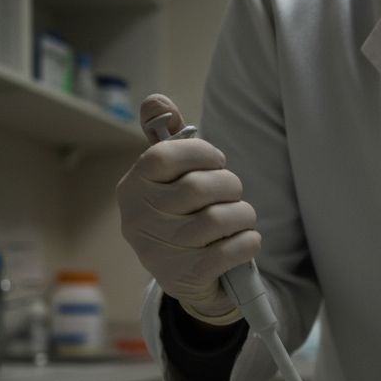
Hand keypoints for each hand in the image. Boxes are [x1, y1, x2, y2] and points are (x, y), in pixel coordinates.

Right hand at [116, 94, 259, 323]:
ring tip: (242, 217)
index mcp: (132, 188)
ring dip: (243, 215)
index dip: (201, 153)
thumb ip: (164, 135)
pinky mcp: (186, 275)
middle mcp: (139, 219)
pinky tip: (245, 240)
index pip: (164, 156)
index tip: (216, 162)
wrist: (186, 278)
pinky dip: (248, 242)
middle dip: (230, 185)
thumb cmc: (180, 215)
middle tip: (233, 193)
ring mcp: (160, 250)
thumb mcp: (166, 178)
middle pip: (198, 187)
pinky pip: (231, 250)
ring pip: (219, 219)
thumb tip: (157, 101)